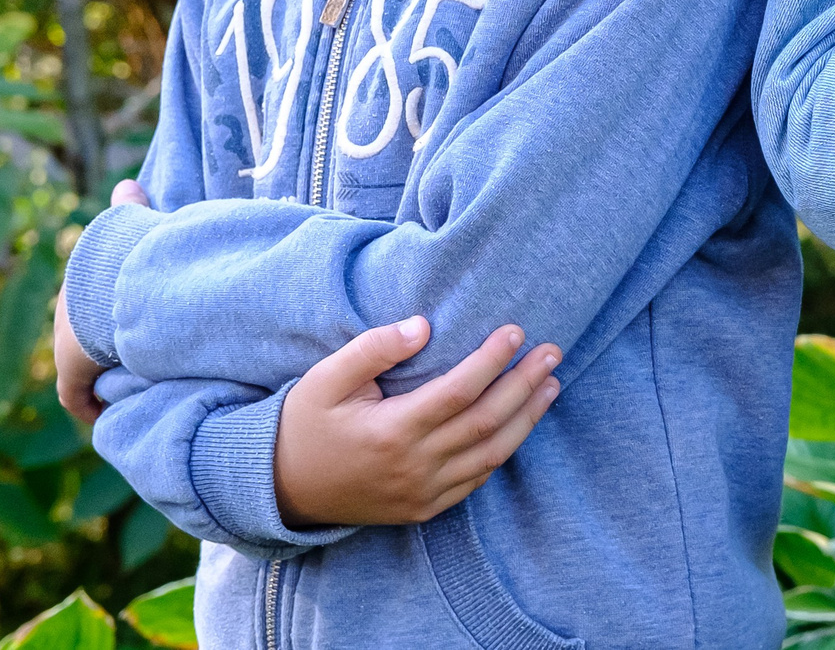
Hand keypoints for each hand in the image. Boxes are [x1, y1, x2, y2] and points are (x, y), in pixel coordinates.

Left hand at [54, 179, 153, 422]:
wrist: (109, 289)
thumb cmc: (127, 260)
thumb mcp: (132, 228)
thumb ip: (131, 209)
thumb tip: (128, 181)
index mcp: (82, 287)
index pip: (90, 305)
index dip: (106, 317)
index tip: (128, 327)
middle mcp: (70, 316)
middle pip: (86, 337)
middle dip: (105, 349)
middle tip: (138, 358)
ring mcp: (68, 347)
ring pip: (86, 366)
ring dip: (104, 375)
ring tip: (135, 385)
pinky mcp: (69, 374)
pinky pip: (78, 395)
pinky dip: (91, 403)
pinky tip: (109, 409)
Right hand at [272, 318, 560, 527]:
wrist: (282, 489)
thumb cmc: (306, 424)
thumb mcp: (326, 378)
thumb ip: (373, 348)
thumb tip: (423, 325)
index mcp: (391, 431)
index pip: (459, 392)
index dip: (492, 361)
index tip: (516, 331)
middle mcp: (413, 466)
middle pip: (486, 422)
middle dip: (525, 385)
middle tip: (552, 352)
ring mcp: (421, 493)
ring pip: (491, 454)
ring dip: (527, 418)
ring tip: (552, 384)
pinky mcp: (424, 509)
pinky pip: (476, 480)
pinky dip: (503, 450)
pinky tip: (521, 423)